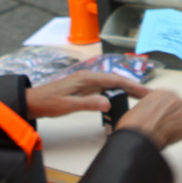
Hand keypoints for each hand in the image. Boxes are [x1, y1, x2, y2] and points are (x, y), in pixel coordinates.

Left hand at [25, 71, 149, 118]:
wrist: (33, 102)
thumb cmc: (47, 103)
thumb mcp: (68, 105)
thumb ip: (88, 103)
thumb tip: (107, 103)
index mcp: (87, 78)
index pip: (115, 80)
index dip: (132, 86)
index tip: (145, 92)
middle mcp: (89, 77)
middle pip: (116, 81)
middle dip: (134, 87)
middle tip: (149, 95)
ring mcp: (87, 82)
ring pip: (112, 84)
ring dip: (126, 90)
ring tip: (140, 97)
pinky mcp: (85, 88)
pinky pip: (105, 88)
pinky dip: (117, 92)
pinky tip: (122, 98)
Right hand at [116, 89, 181, 149]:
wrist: (139, 135)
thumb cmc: (136, 124)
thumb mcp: (139, 108)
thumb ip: (150, 106)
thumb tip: (151, 114)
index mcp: (162, 92)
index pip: (171, 97)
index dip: (170, 108)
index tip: (168, 113)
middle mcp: (174, 99)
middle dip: (178, 113)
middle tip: (171, 123)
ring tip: (178, 130)